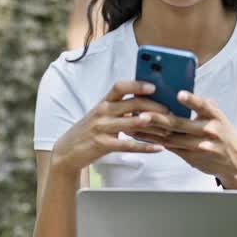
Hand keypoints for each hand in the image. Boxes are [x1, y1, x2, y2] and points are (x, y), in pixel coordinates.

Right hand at [50, 80, 169, 174]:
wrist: (67, 150)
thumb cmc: (90, 131)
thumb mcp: (102, 115)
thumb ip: (120, 108)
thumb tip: (145, 103)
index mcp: (104, 102)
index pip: (120, 87)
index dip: (137, 85)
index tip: (154, 86)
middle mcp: (102, 112)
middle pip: (131, 104)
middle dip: (153, 106)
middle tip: (169, 111)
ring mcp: (101, 128)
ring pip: (131, 124)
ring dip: (152, 125)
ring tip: (169, 128)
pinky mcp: (102, 144)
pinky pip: (128, 145)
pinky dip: (145, 147)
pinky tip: (159, 148)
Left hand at [129, 90, 236, 188]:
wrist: (235, 161)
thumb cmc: (223, 134)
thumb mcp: (218, 117)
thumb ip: (201, 107)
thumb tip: (179, 92)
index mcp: (214, 116)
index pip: (203, 105)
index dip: (191, 100)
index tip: (180, 94)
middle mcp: (208, 131)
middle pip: (180, 124)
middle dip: (158, 118)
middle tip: (142, 113)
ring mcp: (199, 146)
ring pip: (171, 137)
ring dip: (150, 131)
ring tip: (134, 123)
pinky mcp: (191, 157)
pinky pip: (170, 148)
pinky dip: (155, 141)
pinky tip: (142, 136)